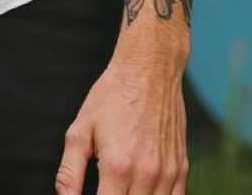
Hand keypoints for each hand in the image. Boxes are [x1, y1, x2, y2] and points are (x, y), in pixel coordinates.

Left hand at [55, 55, 188, 193]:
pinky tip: (143, 191)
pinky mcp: (181, 168)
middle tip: (106, 189)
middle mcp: (146, 174)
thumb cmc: (112, 96)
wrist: (149, 69)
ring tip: (122, 189)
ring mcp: (167, 173)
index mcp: (117, 166)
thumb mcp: (80, 130)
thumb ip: (70, 172)